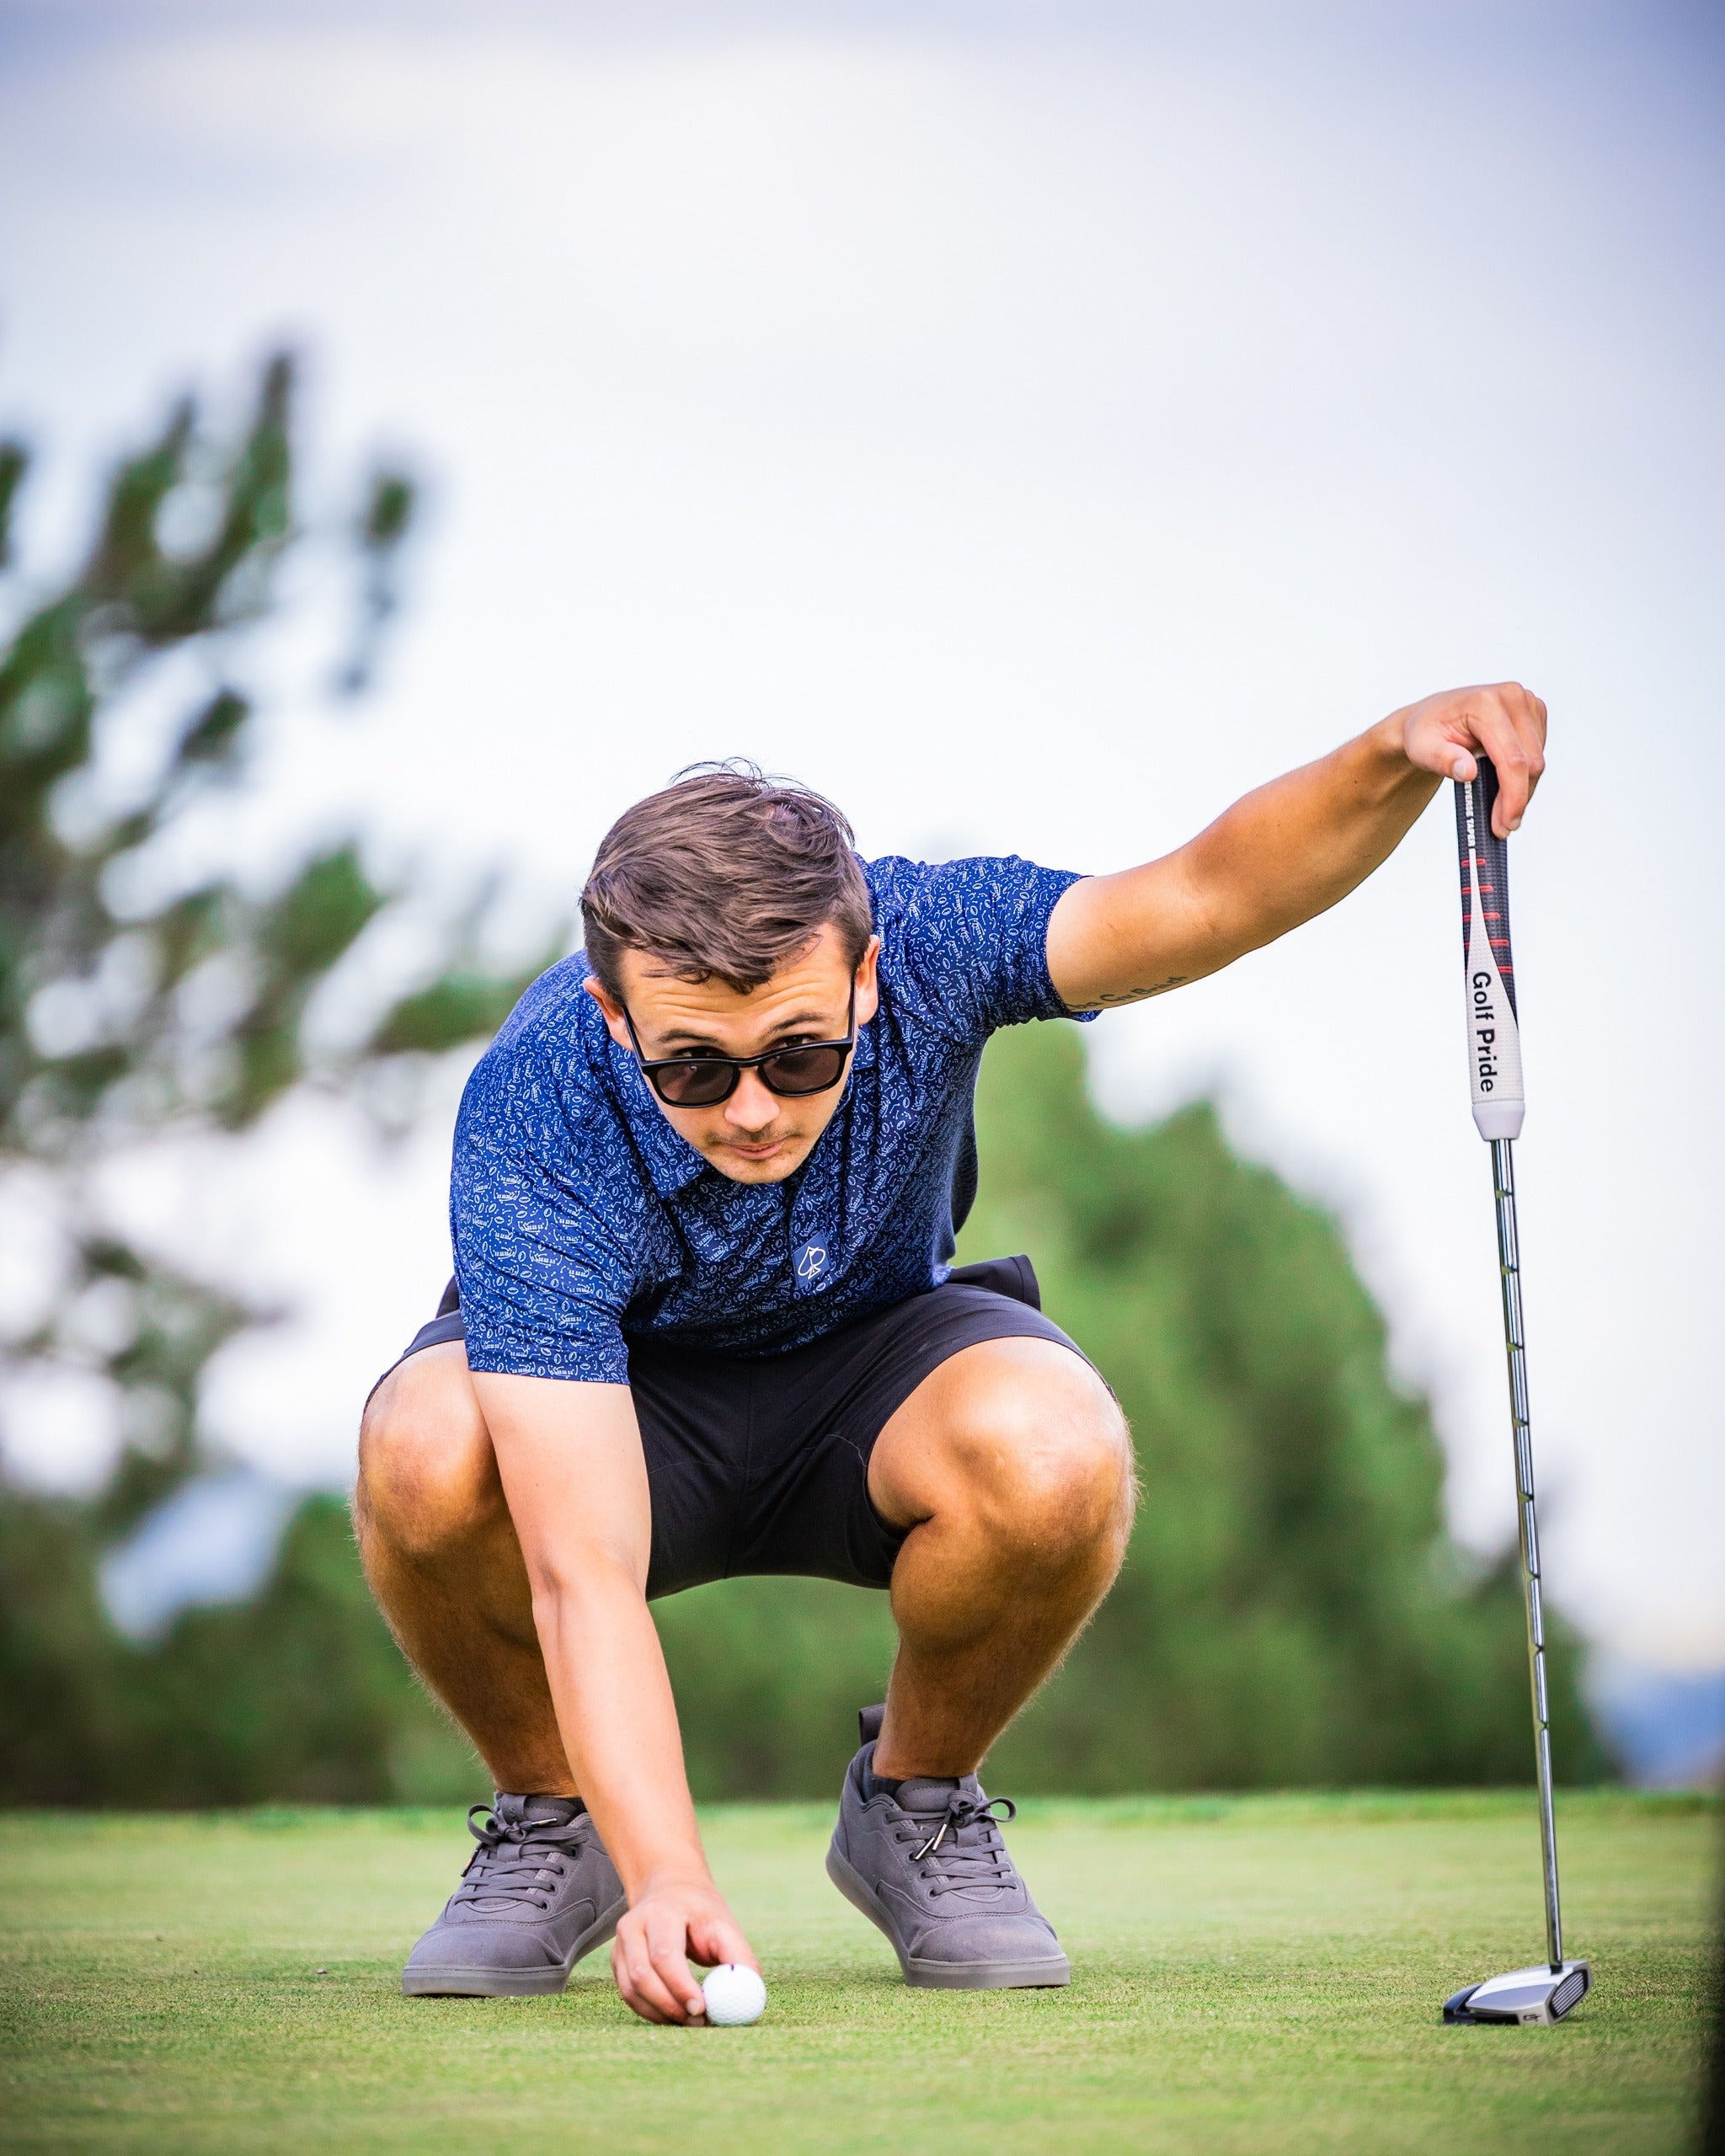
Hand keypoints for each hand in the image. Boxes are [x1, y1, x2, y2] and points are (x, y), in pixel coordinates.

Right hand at [610, 1870, 756, 2025]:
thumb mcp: (723, 1925)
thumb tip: (750, 1992)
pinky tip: (673, 2014)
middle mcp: (633, 1926)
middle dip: (670, 2005)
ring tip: (689, 2019)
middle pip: (643, 1975)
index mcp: (661, 1912)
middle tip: (698, 2021)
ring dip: (660, 2013)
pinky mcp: (617, 1962)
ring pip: (631, 1989)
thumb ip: (738, 1957)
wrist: (670, 1890)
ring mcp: (620, 1944)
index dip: (681, 1987)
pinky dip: (650, 2011)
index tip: (702, 2009)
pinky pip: (629, 1994)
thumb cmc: (700, 1913)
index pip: (664, 1955)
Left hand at [1392, 683, 1547, 836]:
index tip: (1505, 824)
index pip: (1512, 758)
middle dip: (1518, 799)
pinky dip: (1524, 775)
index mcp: (1485, 703)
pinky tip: (1505, 785)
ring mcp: (1527, 702)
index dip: (1513, 796)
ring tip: (1500, 808)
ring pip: (1538, 760)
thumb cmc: (1426, 732)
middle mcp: (1512, 697)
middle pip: (1531, 762)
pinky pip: (1539, 752)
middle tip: (1502, 826)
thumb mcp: (1421, 749)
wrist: (1432, 717)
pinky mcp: (1534, 712)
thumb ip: (1442, 759)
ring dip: (1522, 789)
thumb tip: (1468, 771)